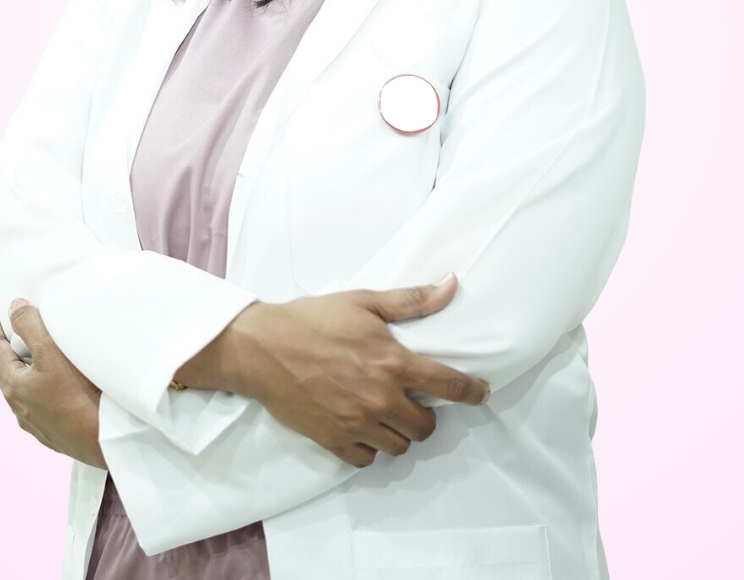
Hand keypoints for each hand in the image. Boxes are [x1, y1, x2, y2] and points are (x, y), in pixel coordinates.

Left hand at [0, 298, 105, 468]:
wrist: (105, 440)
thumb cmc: (80, 397)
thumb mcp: (53, 354)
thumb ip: (32, 327)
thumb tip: (14, 308)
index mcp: (13, 386)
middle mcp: (19, 406)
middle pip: (6, 367)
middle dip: (4, 342)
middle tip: (5, 322)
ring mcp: (35, 421)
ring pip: (23, 384)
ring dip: (23, 363)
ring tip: (30, 349)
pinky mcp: (53, 429)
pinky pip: (39, 398)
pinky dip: (39, 380)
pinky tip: (53, 380)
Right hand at [175, 274, 488, 466]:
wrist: (262, 348)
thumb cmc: (313, 319)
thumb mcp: (364, 302)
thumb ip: (411, 300)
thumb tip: (451, 285)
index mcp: (392, 362)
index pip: (449, 386)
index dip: (472, 392)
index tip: (481, 393)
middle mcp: (380, 398)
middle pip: (426, 426)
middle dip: (426, 415)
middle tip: (413, 400)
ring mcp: (357, 423)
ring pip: (398, 446)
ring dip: (398, 432)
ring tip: (386, 413)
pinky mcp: (333, 440)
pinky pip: (366, 459)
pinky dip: (369, 447)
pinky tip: (361, 427)